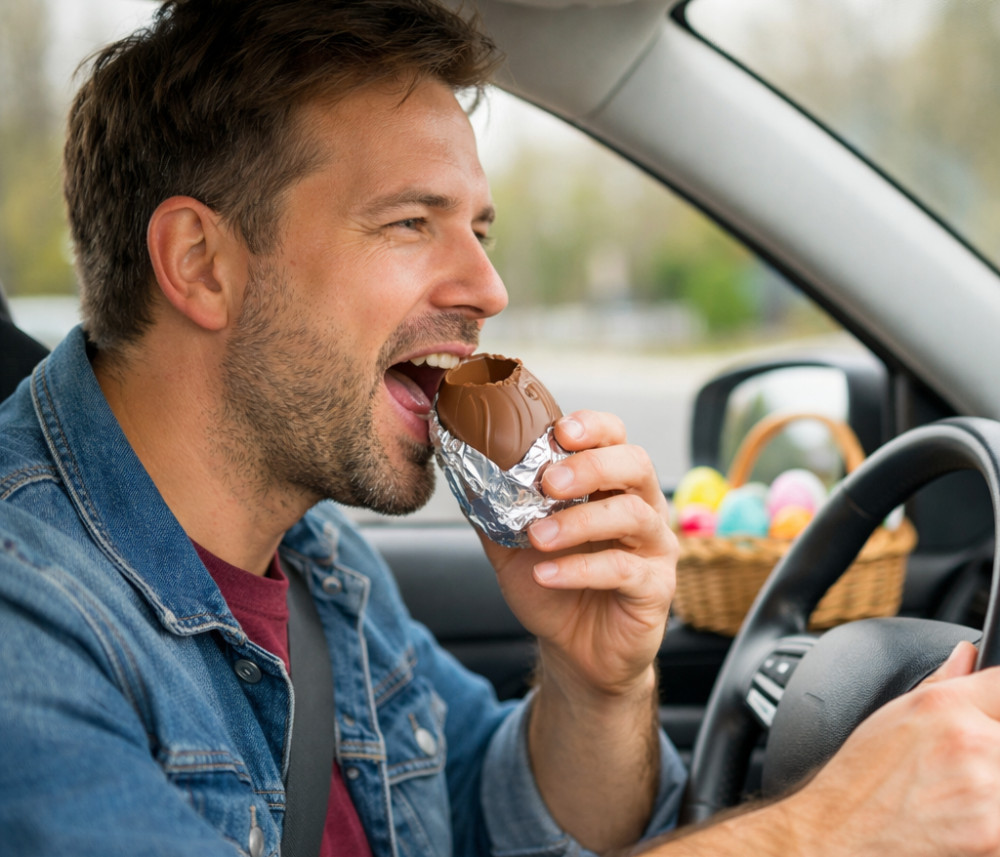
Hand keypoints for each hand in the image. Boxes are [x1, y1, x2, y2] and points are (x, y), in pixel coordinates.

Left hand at [479, 410, 677, 700]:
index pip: (616, 437)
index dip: (594, 427)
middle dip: (591, 466)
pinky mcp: (656, 587)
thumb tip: (460, 471)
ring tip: (538, 536)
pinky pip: (624, 569)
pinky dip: (580, 568)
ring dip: (580, 521)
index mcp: (611, 485)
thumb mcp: (512, 542)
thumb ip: (494, 507)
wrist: (574, 649)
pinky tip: (546, 574)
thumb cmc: (552, 585)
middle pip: (635, 465)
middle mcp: (642, 507)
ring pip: (632, 515)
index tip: (560, 431)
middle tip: (549, 481)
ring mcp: (654, 547)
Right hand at [782, 641, 999, 855]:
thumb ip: (945, 683)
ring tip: (962, 802)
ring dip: (994, 793)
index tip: (991, 720)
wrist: (836, 841)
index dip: (998, 705)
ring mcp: (989, 794)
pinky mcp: (996, 839)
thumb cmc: (859, 783)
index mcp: (944, 706)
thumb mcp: (893, 718)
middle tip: (969, 771)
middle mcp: (972, 742)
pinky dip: (990, 827)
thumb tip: (968, 654)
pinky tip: (966, 827)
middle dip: (993, 753)